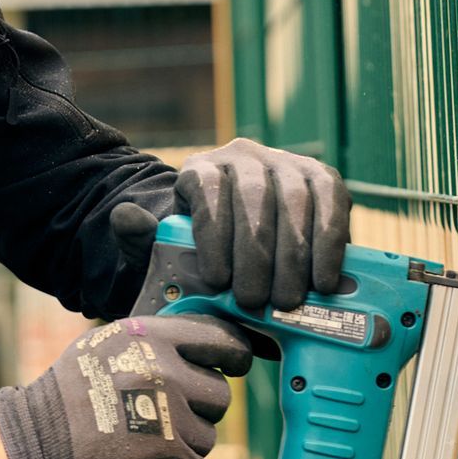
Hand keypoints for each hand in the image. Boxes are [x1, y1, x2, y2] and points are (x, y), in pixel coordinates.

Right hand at [0, 315, 253, 458]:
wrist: (34, 443)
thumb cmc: (66, 397)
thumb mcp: (105, 345)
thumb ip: (152, 344)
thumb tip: (198, 348)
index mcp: (150, 337)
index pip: (221, 340)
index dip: (233, 357)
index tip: (234, 366)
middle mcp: (164, 369)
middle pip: (220, 395)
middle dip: (199, 412)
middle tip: (163, 420)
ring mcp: (169, 413)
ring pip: (208, 437)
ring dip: (183, 447)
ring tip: (141, 443)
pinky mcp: (168, 454)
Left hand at [111, 139, 350, 312]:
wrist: (238, 248)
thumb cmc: (201, 254)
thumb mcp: (164, 250)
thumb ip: (143, 238)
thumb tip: (125, 217)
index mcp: (201, 170)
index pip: (208, 189)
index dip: (215, 234)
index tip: (217, 281)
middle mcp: (244, 156)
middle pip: (255, 196)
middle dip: (257, 254)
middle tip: (257, 302)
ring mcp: (286, 162)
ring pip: (295, 199)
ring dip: (295, 254)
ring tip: (289, 300)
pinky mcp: (322, 177)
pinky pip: (332, 200)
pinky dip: (330, 241)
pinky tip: (325, 280)